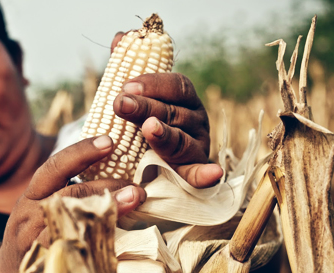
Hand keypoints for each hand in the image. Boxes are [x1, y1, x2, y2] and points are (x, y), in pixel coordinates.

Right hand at [0, 135, 145, 272]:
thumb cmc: (31, 240)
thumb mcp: (40, 211)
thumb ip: (67, 194)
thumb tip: (114, 177)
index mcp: (31, 196)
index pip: (55, 167)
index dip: (82, 152)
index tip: (110, 141)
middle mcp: (29, 215)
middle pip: (68, 193)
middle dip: (105, 186)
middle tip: (136, 186)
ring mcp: (34, 242)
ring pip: (71, 221)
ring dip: (107, 211)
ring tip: (134, 202)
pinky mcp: (44, 266)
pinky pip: (72, 251)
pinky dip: (96, 242)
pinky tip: (118, 237)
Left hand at [110, 32, 222, 188]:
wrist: (147, 159)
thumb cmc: (143, 120)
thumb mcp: (134, 95)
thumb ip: (127, 66)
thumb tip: (121, 37)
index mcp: (184, 98)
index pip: (176, 85)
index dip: (153, 84)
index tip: (126, 85)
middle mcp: (195, 119)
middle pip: (173, 111)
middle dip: (145, 107)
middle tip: (120, 103)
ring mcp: (197, 145)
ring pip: (181, 140)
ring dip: (165, 135)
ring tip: (149, 129)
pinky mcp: (194, 170)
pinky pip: (199, 173)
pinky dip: (206, 174)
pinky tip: (213, 174)